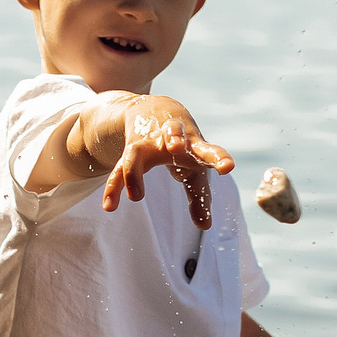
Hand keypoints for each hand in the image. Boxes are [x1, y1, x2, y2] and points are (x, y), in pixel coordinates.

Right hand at [101, 95, 234, 227]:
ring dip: (136, 169)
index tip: (227, 167)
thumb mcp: (194, 169)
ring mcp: (146, 142)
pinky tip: (109, 207)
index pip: (206, 149)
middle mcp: (170, 137)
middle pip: (173, 133)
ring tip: (137, 196)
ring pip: (138, 150)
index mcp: (192, 143)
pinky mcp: (129, 149)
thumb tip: (205, 226)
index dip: (217, 158)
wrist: (151, 110)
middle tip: (176, 147)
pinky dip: (114, 188)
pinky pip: (119, 169)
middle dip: (174, 137)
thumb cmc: (182, 145)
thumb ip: (200, 198)